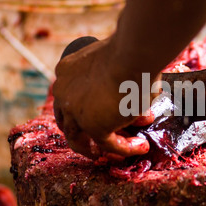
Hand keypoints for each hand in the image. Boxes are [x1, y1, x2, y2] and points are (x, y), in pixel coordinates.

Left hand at [53, 38, 152, 158]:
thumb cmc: (132, 52)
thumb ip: (120, 82)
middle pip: (66, 120)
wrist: (134, 54)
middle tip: (94, 143)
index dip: (82, 108)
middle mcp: (64, 92)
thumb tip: (140, 98)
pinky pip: (109, 144)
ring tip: (115, 152)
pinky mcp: (93, 126)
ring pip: (79, 138)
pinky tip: (141, 146)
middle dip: (80, 133)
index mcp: (68, 72)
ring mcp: (75, 111)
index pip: (68, 96)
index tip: (102, 113)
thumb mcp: (116, 65)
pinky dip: (125, 148)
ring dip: (96, 148)